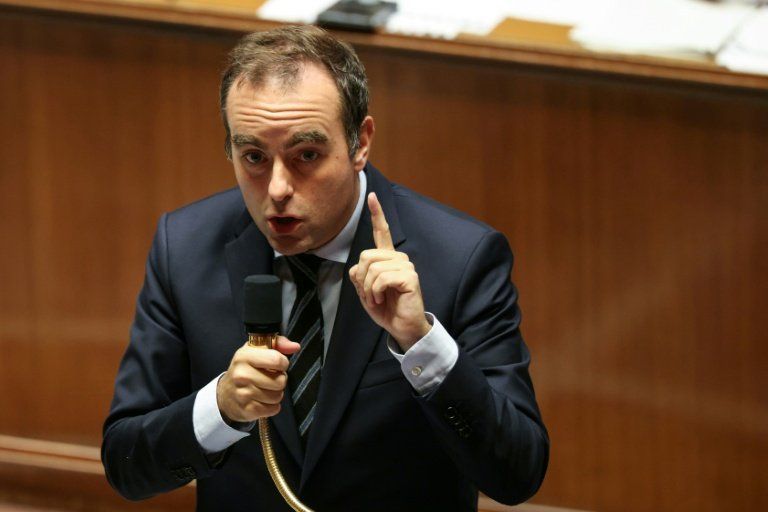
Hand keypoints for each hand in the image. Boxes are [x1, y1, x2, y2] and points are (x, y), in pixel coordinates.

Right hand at [217, 336, 299, 423]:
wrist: (225, 394)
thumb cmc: (245, 369)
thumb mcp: (257, 350)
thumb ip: (278, 343)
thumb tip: (295, 346)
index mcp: (244, 356)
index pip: (276, 360)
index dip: (283, 363)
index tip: (277, 365)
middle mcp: (242, 375)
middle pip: (280, 381)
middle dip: (280, 380)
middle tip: (270, 378)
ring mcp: (243, 394)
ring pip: (278, 396)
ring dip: (276, 393)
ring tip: (266, 388)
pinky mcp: (247, 410)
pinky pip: (274, 409)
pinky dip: (272, 406)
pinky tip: (262, 400)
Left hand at [349, 192, 430, 350]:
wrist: (402, 327)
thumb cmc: (386, 309)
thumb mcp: (365, 291)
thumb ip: (359, 276)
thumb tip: (358, 267)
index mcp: (388, 258)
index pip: (382, 232)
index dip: (377, 214)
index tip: (372, 196)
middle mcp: (398, 258)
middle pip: (366, 255)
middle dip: (362, 279)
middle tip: (371, 295)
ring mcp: (406, 266)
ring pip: (372, 268)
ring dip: (368, 289)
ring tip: (378, 299)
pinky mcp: (410, 277)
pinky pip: (382, 278)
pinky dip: (376, 292)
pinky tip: (383, 299)